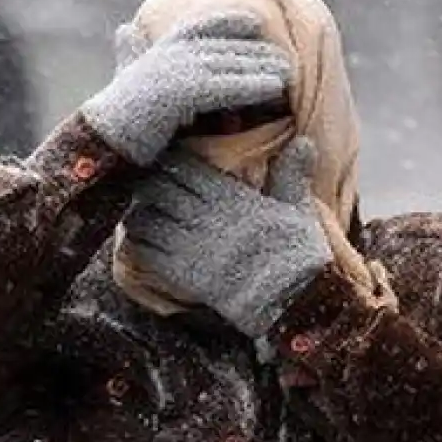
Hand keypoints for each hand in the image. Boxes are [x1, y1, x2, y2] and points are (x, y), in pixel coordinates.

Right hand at [80, 11, 292, 165]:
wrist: (100, 143)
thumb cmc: (112, 118)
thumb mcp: (126, 77)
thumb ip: (132, 54)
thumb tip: (124, 28)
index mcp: (159, 48)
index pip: (199, 24)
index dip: (227, 20)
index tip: (254, 22)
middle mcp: (169, 52)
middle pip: (224, 46)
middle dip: (256, 51)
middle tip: (287, 58)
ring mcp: (176, 69)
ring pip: (230, 63)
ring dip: (262, 66)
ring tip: (289, 73)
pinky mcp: (183, 92)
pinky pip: (227, 86)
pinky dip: (253, 85)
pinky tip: (275, 89)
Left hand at [124, 139, 331, 337]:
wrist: (289, 300)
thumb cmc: (296, 254)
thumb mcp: (297, 208)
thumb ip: (292, 174)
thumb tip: (304, 142)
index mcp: (228, 196)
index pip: (182, 166)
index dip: (169, 162)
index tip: (167, 163)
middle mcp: (203, 216)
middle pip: (155, 189)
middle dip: (148, 185)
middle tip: (148, 189)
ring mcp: (189, 245)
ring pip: (142, 219)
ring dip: (138, 214)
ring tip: (143, 214)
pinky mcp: (180, 273)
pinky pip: (143, 252)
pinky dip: (137, 243)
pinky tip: (143, 241)